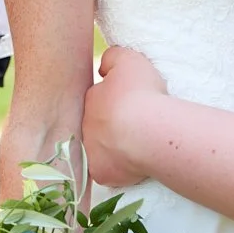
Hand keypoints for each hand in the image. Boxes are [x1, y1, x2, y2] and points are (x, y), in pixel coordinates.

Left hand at [82, 47, 167, 188]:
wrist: (147, 131)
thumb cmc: (140, 93)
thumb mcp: (127, 59)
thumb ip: (112, 58)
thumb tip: (102, 68)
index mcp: (91, 100)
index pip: (99, 100)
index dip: (115, 101)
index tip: (130, 103)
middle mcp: (86, 127)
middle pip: (98, 126)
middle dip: (112, 125)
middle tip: (135, 124)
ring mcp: (91, 152)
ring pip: (102, 149)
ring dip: (116, 147)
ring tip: (139, 144)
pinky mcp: (102, 174)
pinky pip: (111, 171)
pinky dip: (122, 168)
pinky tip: (138, 162)